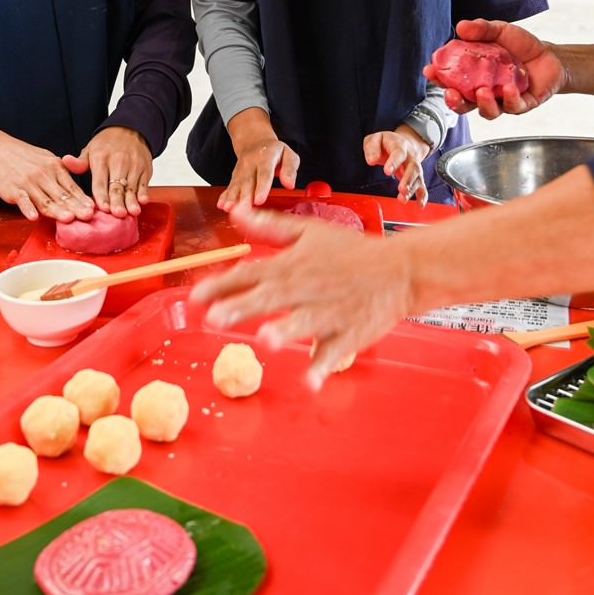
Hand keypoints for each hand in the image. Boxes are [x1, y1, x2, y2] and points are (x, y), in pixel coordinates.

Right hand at [0, 135, 94, 222]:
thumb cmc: (25, 156)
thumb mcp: (48, 157)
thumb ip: (64, 170)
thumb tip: (81, 180)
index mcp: (54, 167)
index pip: (71, 187)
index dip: (82, 199)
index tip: (93, 209)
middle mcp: (43, 175)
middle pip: (61, 195)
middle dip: (75, 207)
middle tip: (88, 216)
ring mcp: (28, 183)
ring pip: (45, 200)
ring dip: (57, 210)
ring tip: (68, 219)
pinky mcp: (13, 190)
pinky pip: (22, 200)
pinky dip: (28, 208)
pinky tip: (34, 217)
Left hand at [64, 127, 151, 216]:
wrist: (130, 129)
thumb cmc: (107, 144)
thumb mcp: (90, 149)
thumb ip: (79, 162)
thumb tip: (66, 161)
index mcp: (101, 159)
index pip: (100, 181)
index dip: (102, 195)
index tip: (103, 208)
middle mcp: (119, 162)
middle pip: (117, 186)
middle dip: (118, 201)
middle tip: (117, 214)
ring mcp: (133, 165)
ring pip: (131, 186)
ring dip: (132, 200)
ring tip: (132, 212)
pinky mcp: (145, 168)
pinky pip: (144, 182)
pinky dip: (144, 192)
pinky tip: (143, 201)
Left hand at [191, 202, 409, 387]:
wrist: (399, 269)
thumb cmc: (351, 251)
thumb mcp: (308, 231)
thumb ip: (269, 227)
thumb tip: (235, 212)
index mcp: (291, 266)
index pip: (250, 274)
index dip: (221, 285)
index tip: (194, 297)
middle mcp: (304, 289)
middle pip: (269, 299)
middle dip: (241, 308)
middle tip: (214, 320)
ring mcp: (327, 313)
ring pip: (302, 323)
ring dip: (284, 332)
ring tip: (264, 340)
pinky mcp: (348, 334)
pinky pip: (333, 353)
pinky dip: (323, 367)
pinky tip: (310, 382)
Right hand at [220, 109, 299, 209]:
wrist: (255, 142)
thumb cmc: (275, 152)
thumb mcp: (289, 155)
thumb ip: (290, 169)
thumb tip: (290, 184)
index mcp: (266, 157)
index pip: (264, 173)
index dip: (261, 187)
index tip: (259, 200)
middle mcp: (251, 163)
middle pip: (247, 181)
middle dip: (244, 196)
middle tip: (243, 210)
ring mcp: (241, 169)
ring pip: (236, 184)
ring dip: (232, 197)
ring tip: (229, 208)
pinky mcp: (235, 176)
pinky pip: (229, 186)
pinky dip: (225, 196)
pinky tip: (221, 204)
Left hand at [362, 125, 429, 204]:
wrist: (403, 142)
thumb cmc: (386, 143)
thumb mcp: (375, 139)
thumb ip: (372, 147)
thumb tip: (371, 160)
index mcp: (399, 145)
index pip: (399, 153)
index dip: (394, 162)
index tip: (387, 171)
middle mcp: (410, 157)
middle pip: (413, 167)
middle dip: (408, 179)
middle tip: (402, 189)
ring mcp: (414, 167)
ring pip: (417, 178)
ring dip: (412, 189)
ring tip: (403, 198)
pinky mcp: (416, 177)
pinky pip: (422, 186)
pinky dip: (422, 195)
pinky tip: (420, 204)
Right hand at [424, 18, 567, 119]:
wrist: (550, 55)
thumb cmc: (520, 46)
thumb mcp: (500, 31)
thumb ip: (481, 29)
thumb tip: (460, 26)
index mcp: (474, 75)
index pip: (452, 80)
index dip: (439, 78)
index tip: (430, 70)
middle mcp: (485, 91)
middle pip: (464, 103)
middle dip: (454, 101)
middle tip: (450, 93)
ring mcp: (503, 100)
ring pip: (487, 111)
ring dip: (482, 104)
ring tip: (482, 92)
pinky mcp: (522, 105)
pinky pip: (513, 107)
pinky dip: (510, 99)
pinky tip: (508, 88)